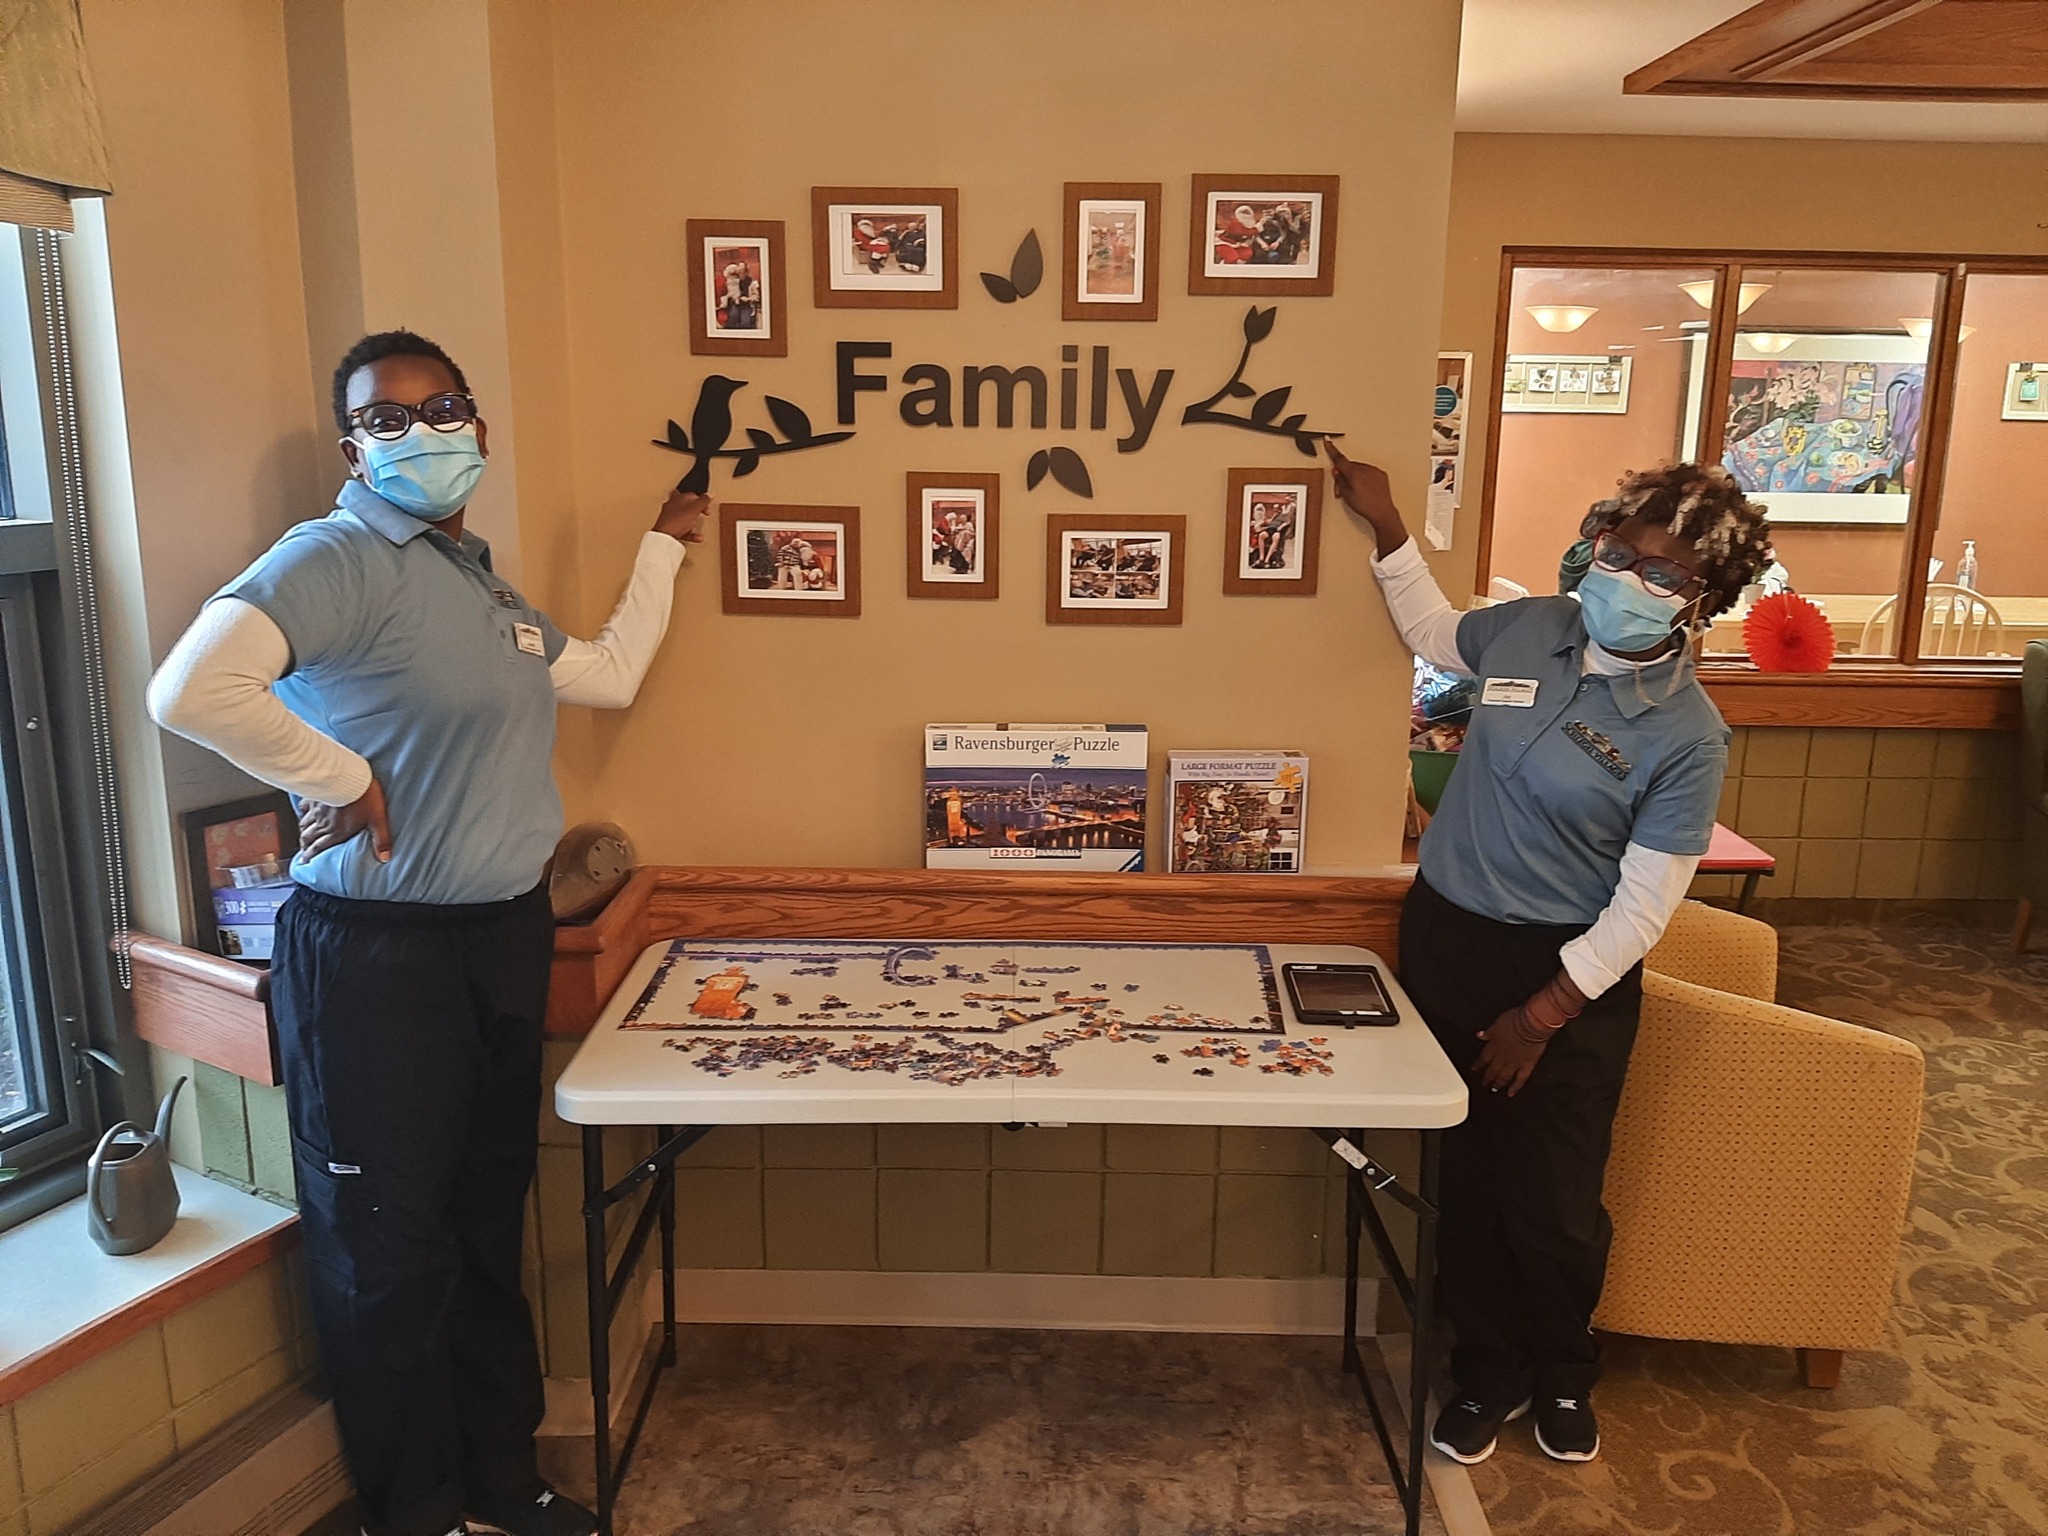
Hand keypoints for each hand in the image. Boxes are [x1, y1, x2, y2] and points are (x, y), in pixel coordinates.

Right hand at [296, 778, 391, 861]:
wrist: (349, 776)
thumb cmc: (364, 797)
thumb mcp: (377, 820)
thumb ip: (380, 840)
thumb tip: (385, 857)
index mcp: (337, 831)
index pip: (319, 848)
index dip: (310, 856)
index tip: (305, 861)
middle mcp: (323, 823)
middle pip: (308, 838)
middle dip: (305, 846)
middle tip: (303, 852)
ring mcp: (316, 810)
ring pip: (304, 824)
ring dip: (303, 832)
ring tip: (303, 835)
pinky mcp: (314, 796)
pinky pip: (303, 806)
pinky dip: (302, 812)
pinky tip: (303, 812)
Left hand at [655, 490, 711, 544]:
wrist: (666, 536)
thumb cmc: (676, 520)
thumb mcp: (695, 508)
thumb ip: (703, 501)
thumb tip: (709, 495)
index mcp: (677, 497)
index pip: (691, 494)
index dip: (701, 498)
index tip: (707, 503)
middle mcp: (672, 506)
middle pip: (685, 505)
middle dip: (695, 509)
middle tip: (702, 512)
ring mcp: (670, 518)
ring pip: (683, 517)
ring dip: (692, 522)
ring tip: (697, 525)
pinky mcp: (669, 528)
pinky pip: (682, 529)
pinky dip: (690, 533)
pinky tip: (696, 536)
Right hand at [1322, 441, 1407, 558]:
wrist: (1382, 511)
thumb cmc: (1365, 505)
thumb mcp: (1346, 495)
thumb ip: (1340, 480)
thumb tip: (1337, 471)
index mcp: (1353, 472)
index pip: (1339, 458)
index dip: (1331, 449)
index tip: (1327, 441)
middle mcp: (1364, 468)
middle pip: (1349, 466)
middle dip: (1345, 475)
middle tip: (1343, 490)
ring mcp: (1373, 470)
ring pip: (1359, 469)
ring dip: (1355, 477)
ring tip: (1357, 492)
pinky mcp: (1381, 474)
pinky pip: (1369, 472)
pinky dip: (1365, 478)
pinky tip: (1365, 490)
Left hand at [1472, 1007, 1549, 1096]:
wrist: (1531, 1023)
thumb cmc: (1515, 1020)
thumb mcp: (1497, 1023)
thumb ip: (1488, 1032)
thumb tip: (1479, 1035)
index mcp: (1494, 1045)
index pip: (1483, 1058)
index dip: (1478, 1065)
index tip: (1474, 1069)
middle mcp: (1502, 1057)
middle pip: (1492, 1070)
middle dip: (1487, 1078)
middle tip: (1483, 1084)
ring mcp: (1514, 1063)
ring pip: (1503, 1077)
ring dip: (1498, 1083)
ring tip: (1494, 1089)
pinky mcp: (1527, 1066)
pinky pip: (1520, 1079)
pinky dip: (1515, 1087)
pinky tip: (1511, 1093)